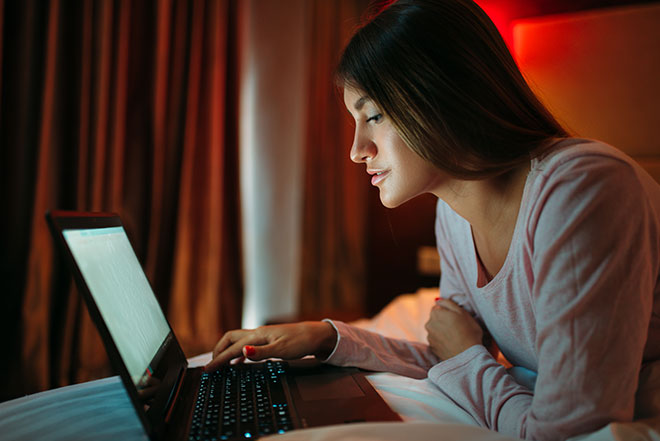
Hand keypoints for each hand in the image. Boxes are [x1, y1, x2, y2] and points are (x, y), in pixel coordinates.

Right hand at [204, 321, 337, 372]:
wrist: (314, 335)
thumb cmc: (300, 342)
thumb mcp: (281, 350)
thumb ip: (261, 352)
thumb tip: (243, 352)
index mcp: (258, 335)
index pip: (232, 348)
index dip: (219, 359)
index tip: (208, 369)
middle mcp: (257, 333)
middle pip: (229, 339)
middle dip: (218, 351)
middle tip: (211, 365)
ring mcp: (261, 335)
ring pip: (237, 340)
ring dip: (227, 350)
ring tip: (221, 363)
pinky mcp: (267, 338)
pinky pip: (246, 344)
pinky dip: (238, 352)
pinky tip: (239, 360)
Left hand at [425, 298, 483, 359]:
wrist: (467, 356)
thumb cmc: (469, 332)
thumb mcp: (462, 312)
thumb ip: (448, 303)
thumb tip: (437, 300)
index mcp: (435, 313)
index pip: (438, 307)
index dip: (448, 312)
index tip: (456, 318)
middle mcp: (429, 324)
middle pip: (435, 318)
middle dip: (443, 321)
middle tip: (457, 328)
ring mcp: (429, 337)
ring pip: (435, 330)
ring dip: (442, 331)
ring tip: (455, 337)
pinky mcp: (432, 348)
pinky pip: (436, 341)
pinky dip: (442, 341)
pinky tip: (452, 344)